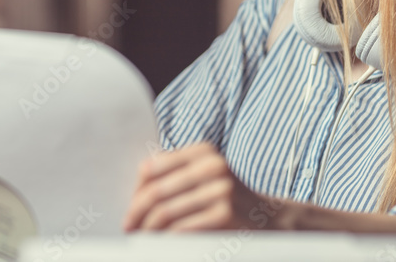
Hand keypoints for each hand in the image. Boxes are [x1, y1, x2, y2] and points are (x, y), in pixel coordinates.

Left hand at [122, 142, 271, 231]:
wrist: (267, 217)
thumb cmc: (224, 198)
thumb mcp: (203, 177)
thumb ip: (174, 176)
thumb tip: (134, 194)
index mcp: (202, 151)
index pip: (153, 168)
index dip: (136, 191)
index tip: (130, 207)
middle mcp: (212, 165)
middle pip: (156, 191)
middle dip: (136, 212)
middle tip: (128, 226)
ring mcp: (221, 189)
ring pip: (165, 212)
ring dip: (148, 229)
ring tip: (141, 237)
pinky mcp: (224, 213)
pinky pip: (181, 228)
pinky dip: (166, 238)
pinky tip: (161, 243)